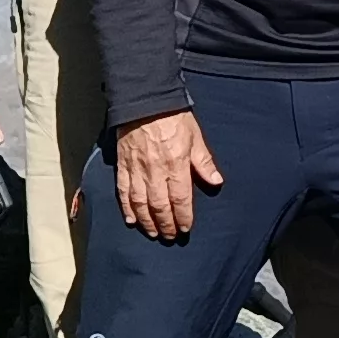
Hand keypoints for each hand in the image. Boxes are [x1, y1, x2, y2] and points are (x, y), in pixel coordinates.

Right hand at [114, 110, 224, 242]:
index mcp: (175, 165)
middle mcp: (154, 171)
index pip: (180, 199)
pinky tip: (131, 219)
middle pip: (160, 205)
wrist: (144, 101)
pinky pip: (123, 191)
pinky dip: (126, 207)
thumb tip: (216, 182)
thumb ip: (203, 162)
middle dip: (165, 224)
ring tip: (153, 233)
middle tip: (170, 237)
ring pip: (140, 202)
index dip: (183, 216)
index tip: (186, 228)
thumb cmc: (173, 117)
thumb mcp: (195, 137)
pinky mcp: (122, 165)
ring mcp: (136, 169)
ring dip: (147, 221)